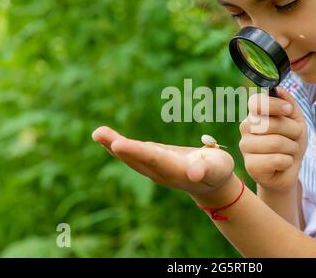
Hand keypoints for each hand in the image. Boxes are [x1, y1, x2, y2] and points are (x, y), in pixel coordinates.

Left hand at [92, 126, 234, 198]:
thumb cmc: (218, 171)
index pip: (153, 159)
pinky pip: (133, 154)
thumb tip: (194, 173)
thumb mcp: (218, 169)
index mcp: (176, 170)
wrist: (211, 182)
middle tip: (98, 133)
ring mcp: (154, 168)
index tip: (118, 144)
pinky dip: (119, 146)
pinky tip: (106, 138)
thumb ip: (206, 169)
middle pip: (136, 158)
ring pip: (131, 157)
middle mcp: (160, 171)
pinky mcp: (152, 161)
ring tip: (98, 132)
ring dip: (113, 145)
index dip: (136, 151)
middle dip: (117, 146)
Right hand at [239, 87, 306, 191]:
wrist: (287, 171)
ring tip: (288, 152)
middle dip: (292, 131)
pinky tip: (283, 163)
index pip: (256, 102)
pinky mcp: (250, 165)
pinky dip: (287, 161)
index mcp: (255, 114)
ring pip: (276, 142)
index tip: (288, 111)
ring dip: (291, 148)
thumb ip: (289, 104)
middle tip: (294, 138)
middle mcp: (246, 127)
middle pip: (271, 123)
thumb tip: (279, 89)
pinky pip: (276, 159)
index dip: (274, 105)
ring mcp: (245, 146)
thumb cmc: (290, 143)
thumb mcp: (296, 121)